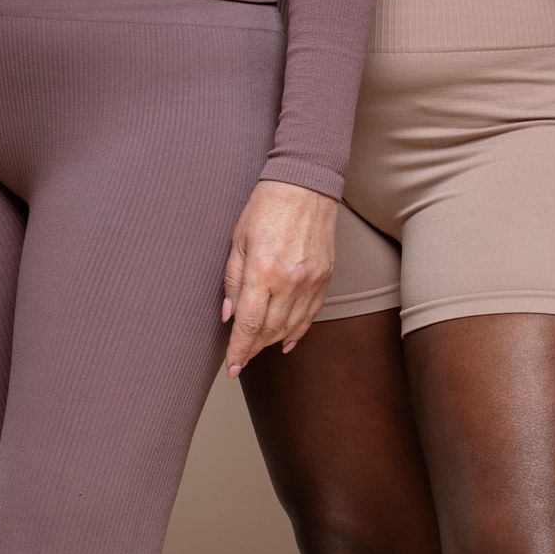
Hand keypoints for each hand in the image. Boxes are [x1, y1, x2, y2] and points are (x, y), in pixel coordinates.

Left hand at [222, 181, 338, 377]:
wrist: (306, 186)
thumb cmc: (267, 207)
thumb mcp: (237, 240)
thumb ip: (233, 280)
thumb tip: (229, 315)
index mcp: (263, 271)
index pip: (249, 325)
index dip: (238, 351)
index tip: (231, 368)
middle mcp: (290, 281)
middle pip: (269, 331)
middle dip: (252, 350)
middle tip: (239, 361)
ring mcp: (311, 281)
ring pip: (291, 327)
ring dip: (271, 343)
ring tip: (257, 350)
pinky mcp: (325, 277)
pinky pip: (310, 314)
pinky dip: (297, 331)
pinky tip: (285, 341)